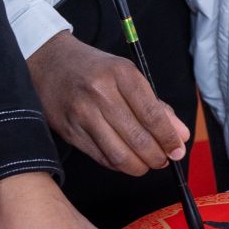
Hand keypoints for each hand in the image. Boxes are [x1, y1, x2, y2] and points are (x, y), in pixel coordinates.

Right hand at [28, 30, 188, 176]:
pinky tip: (125, 160)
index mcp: (121, 74)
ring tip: (146, 164)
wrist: (48, 62)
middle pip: (138, 138)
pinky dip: (119, 165)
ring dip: (139, 166)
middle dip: (157, 157)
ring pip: (119, 154)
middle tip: (163, 160)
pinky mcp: (70, 131)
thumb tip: (180, 136)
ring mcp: (82, 113)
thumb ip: (156, 106)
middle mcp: (101, 93)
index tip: (177, 150)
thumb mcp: (127, 75)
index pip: (152, 115)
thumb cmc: (94, 69)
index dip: (169, 138)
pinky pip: (101, 158)